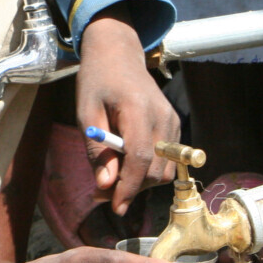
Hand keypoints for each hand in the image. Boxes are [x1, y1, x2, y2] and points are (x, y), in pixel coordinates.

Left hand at [76, 9, 180, 214]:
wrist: (119, 55)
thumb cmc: (98, 81)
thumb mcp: (86, 113)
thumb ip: (97, 150)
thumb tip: (106, 185)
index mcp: (139, 109)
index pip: (141, 158)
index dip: (129, 187)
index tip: (115, 207)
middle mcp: (163, 116)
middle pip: (156, 169)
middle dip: (132, 188)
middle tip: (102, 192)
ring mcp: (173, 121)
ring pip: (165, 169)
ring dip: (141, 181)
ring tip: (112, 176)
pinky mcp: (175, 125)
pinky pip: (167, 159)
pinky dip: (149, 169)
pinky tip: (127, 163)